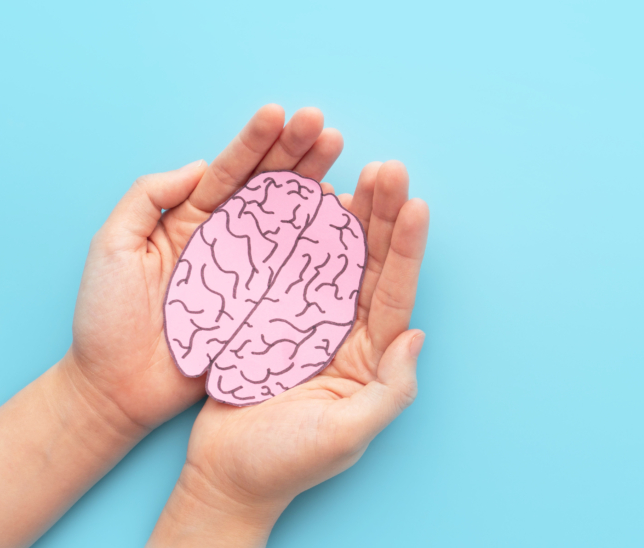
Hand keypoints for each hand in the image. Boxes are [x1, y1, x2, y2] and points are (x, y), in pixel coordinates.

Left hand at [70, 105, 344, 429]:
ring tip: (340, 154)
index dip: (255, 142)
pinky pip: (300, 270)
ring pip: (291, 221)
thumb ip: (149, 198)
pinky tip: (342, 214)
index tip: (281, 113)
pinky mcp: (266, 306)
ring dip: (316, 185)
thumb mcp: (114, 245)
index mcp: (191, 220)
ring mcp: (251, 273)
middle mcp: (228, 240)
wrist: (117, 389)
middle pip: (270, 188)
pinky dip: (324, 242)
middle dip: (297, 153)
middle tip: (324, 125)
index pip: (230, 172)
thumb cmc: (106, 318)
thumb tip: (200, 165)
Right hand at [148, 161, 429, 546]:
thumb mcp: (345, 435)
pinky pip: (290, 266)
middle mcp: (346, 330)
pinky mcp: (272, 316)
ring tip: (356, 167)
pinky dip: (299, 232)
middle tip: (389, 167)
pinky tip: (307, 198)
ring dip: (346, 213)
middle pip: (370, 262)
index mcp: (370, 355)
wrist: (226, 476)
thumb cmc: (286, 464)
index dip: (407, 248)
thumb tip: (416, 337)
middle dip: (382, 214)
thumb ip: (389, 391)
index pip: (395, 292)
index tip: (416, 203)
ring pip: (334, 256)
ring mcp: (309, 320)